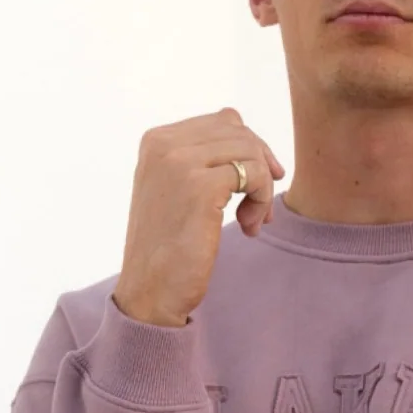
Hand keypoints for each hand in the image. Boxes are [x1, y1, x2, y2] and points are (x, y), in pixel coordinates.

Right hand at [113, 110, 287, 327]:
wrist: (150, 290)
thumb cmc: (168, 249)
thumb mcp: (176, 191)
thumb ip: (202, 161)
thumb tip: (253, 142)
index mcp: (156, 141)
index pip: (223, 121)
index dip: (249, 152)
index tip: (255, 188)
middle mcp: (164, 144)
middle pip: (240, 132)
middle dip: (260, 168)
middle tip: (259, 209)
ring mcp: (180, 162)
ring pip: (250, 151)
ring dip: (263, 187)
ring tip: (252, 221)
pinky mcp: (200, 187)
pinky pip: (255, 174)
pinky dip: (263, 200)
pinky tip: (248, 228)